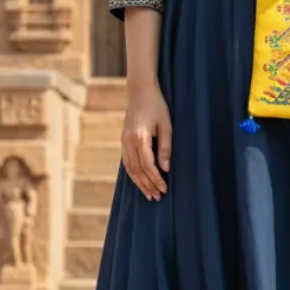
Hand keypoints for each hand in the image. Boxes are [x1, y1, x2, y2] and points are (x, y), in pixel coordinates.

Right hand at [121, 84, 171, 201]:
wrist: (140, 92)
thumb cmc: (157, 106)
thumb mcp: (166, 125)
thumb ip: (165, 147)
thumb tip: (166, 168)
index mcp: (140, 137)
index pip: (148, 165)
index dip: (156, 179)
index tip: (165, 188)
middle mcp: (128, 141)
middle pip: (137, 170)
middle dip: (148, 185)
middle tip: (158, 197)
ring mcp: (123, 141)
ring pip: (130, 168)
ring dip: (139, 183)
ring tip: (149, 194)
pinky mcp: (123, 140)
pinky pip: (126, 162)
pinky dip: (133, 174)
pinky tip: (139, 181)